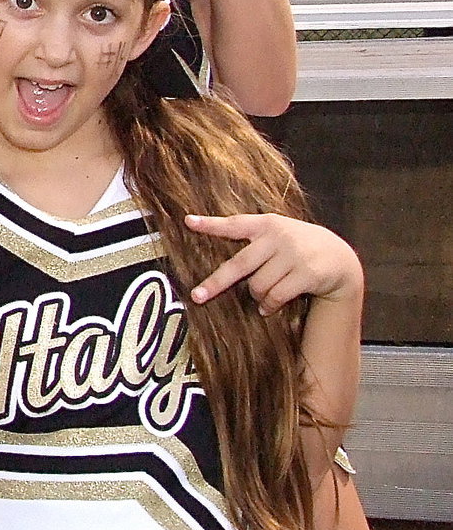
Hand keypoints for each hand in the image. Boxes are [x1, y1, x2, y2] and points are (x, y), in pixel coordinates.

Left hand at [186, 214, 363, 314]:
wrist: (340, 258)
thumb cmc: (298, 247)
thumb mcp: (278, 234)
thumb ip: (254, 240)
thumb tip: (219, 263)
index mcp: (266, 224)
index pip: (235, 223)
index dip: (211, 224)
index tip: (187, 222)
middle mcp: (278, 237)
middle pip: (239, 265)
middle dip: (215, 283)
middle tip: (197, 296)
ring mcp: (293, 254)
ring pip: (257, 286)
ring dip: (256, 296)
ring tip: (263, 295)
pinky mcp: (306, 273)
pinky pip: (276, 297)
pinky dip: (269, 306)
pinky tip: (270, 307)